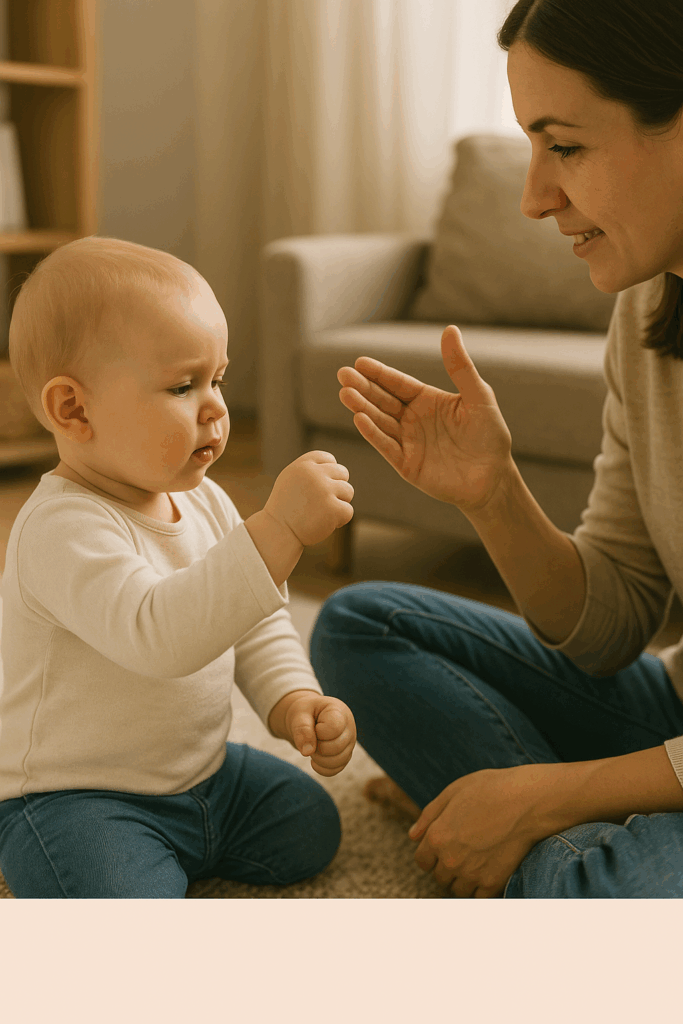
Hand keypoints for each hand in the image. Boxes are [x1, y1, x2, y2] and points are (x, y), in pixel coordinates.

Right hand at [265, 451, 353, 545]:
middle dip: (337, 487)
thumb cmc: (285, 508)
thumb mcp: (291, 480)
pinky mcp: (333, 508)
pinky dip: (340, 520)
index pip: (329, 458)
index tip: (322, 486)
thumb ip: (310, 470)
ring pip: (349, 491)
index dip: (330, 472)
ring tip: (322, 512)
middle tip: (323, 502)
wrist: (278, 532)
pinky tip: (324, 523)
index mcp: (303, 465)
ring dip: (339, 503)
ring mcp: (324, 491)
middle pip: (343, 473)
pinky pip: (348, 510)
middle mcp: (314, 474)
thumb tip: (335, 466)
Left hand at [281, 693, 356, 776]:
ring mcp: (349, 743)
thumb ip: (302, 729)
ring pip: (338, 762)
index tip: (313, 725)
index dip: (319, 732)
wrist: (307, 717)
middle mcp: (349, 728)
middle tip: (310, 738)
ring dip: (319, 759)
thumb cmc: (304, 713)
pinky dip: (321, 768)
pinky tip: (314, 759)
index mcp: (339, 712)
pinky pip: (335, 770)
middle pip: (336, 747)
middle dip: (317, 747)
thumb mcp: (299, 714)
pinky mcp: (345, 756)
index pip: (334, 728)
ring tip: (312, 747)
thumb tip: (307, 752)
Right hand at [337, 325, 512, 514]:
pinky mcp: (406, 465)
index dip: (379, 373)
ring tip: (346, 393)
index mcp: (427, 400)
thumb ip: (460, 367)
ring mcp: (407, 442)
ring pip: (380, 421)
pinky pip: (386, 446)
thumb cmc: (490, 436)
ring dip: (362, 407)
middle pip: (382, 400)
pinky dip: (373, 433)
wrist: (493, 479)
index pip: (398, 383)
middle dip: (363, 387)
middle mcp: (412, 419)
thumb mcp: (478, 397)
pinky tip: (360, 419)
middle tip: (343, 374)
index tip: (359, 362)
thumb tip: (450, 329)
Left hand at [408, 765, 555, 897]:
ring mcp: (471, 874)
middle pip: (440, 877)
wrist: (526, 801)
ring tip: (476, 860)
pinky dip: (481, 887)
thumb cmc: (489, 790)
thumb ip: (429, 816)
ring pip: (458, 889)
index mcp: (437, 837)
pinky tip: (489, 870)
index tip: (444, 846)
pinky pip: (479, 896)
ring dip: (463, 879)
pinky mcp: (493, 882)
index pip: (422, 860)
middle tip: (464, 850)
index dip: (431, 852)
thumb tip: (413, 836)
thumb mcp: (452, 792)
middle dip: (447, 865)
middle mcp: (450, 860)